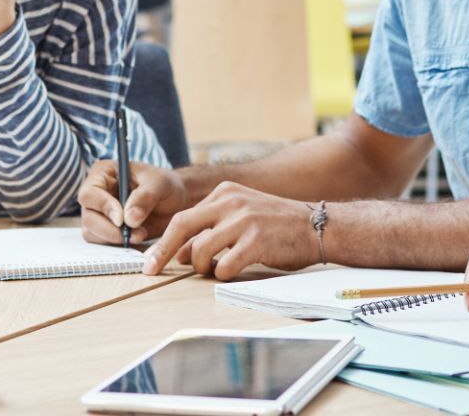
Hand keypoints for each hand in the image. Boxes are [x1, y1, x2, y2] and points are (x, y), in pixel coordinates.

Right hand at [76, 160, 190, 245]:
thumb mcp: (160, 184)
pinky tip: (138, 242)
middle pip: (88, 217)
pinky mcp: (105, 231)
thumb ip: (145, 197)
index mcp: (103, 174)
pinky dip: (119, 247)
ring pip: (92, 234)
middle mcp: (96, 194)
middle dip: (111, 230)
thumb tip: (128, 219)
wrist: (175, 202)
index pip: (89, 194)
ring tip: (142, 235)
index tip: (122, 220)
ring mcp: (98, 214)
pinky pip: (103, 244)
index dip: (103, 208)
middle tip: (138, 234)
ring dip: (116, 240)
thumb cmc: (166, 185)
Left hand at [141, 182, 317, 278]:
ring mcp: (243, 221)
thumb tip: (179, 253)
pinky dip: (222, 275)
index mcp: (225, 192)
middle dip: (162, 252)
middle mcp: (231, 202)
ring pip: (200, 250)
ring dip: (200, 267)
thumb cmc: (278, 225)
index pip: (183, 217)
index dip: (164, 241)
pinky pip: (223, 267)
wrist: (318, 226)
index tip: (152, 259)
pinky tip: (232, 272)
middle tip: (150, 270)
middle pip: (181, 226)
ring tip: (212, 270)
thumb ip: (212, 227)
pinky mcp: (256, 242)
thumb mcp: (243, 213)